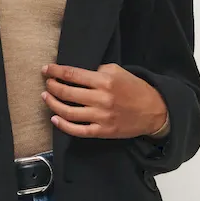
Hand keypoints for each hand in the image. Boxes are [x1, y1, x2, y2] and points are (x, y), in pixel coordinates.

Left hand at [40, 62, 167, 138]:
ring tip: (46, 97)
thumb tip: (76, 73)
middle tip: (47, 84)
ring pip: (68, 112)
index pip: (72, 74)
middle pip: (67, 93)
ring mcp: (101, 116)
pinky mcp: (102, 131)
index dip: (56, 71)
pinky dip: (63, 125)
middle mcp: (101, 98)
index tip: (46, 69)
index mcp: (105, 81)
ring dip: (53, 104)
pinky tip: (54, 118)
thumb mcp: (118, 71)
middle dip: (52, 87)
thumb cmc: (134, 89)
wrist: (153, 111)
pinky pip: (77, 130)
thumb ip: (98, 70)